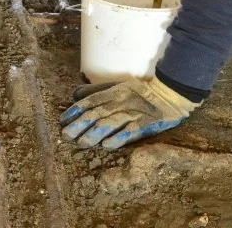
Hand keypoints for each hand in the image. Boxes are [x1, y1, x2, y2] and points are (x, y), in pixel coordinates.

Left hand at [59, 77, 200, 149]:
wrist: (169, 95)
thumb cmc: (139, 92)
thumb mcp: (116, 86)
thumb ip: (96, 91)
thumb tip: (74, 95)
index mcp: (111, 92)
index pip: (89, 102)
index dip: (74, 111)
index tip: (62, 121)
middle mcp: (119, 102)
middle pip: (95, 114)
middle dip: (78, 125)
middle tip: (66, 135)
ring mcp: (132, 114)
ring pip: (109, 124)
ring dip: (93, 134)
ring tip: (81, 143)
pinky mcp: (144, 124)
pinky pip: (129, 132)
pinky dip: (117, 138)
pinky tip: (107, 146)